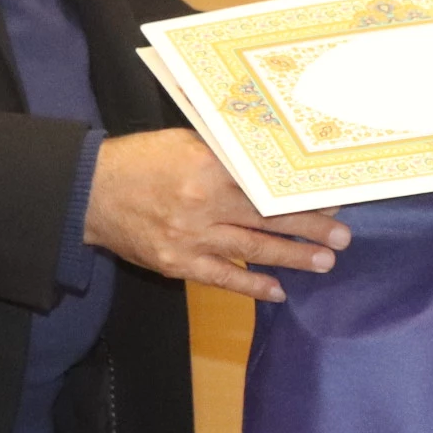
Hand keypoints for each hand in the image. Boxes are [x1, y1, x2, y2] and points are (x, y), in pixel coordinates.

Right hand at [83, 130, 348, 301]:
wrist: (90, 192)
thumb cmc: (141, 160)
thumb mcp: (186, 141)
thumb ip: (226, 152)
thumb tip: (270, 155)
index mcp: (207, 166)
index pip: (266, 184)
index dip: (301, 195)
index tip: (331, 199)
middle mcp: (202, 204)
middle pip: (268, 218)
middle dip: (310, 229)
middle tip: (343, 238)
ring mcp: (190, 238)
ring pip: (252, 250)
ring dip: (292, 258)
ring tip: (324, 263)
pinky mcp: (176, 263)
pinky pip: (222, 278)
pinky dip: (252, 285)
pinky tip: (277, 291)